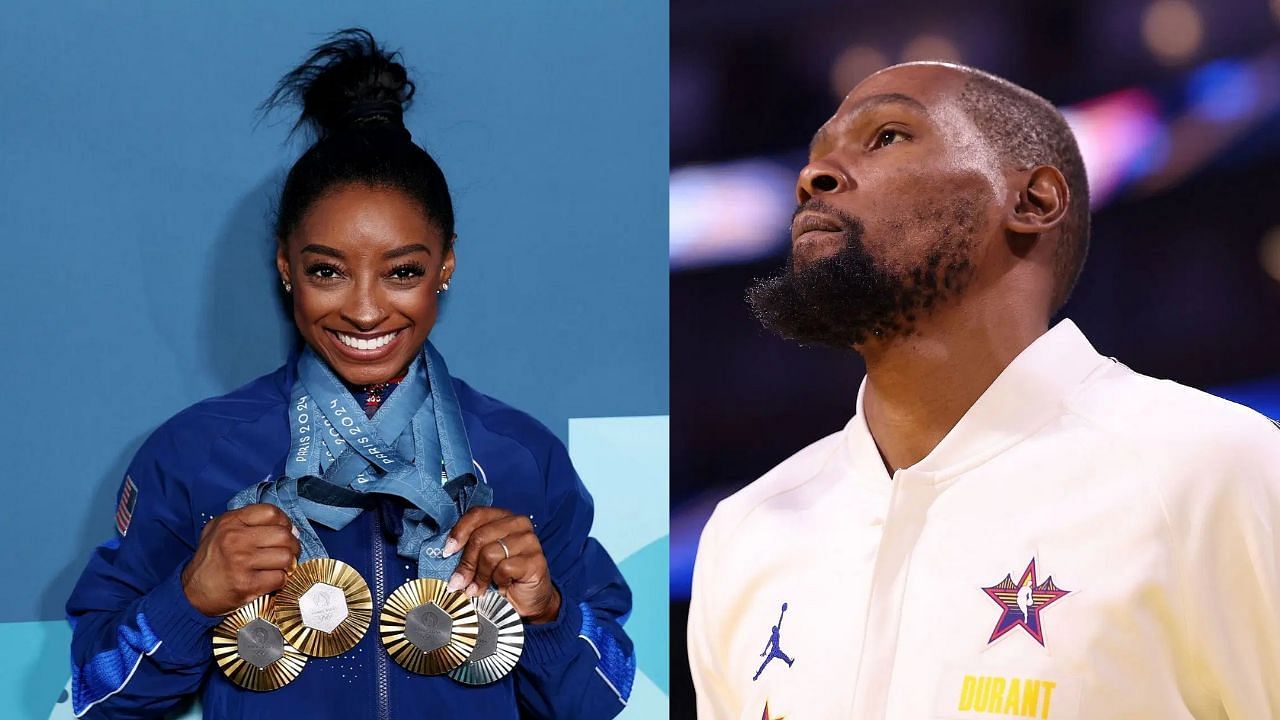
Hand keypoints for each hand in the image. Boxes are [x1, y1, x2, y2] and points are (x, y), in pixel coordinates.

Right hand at [181, 504, 299, 616]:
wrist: (191, 592)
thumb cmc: (212, 560)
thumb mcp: (220, 530)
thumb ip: (249, 522)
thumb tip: (289, 527)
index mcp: (231, 522)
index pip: (271, 512)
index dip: (285, 522)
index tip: (285, 531)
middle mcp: (235, 539)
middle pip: (284, 535)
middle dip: (293, 545)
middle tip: (289, 552)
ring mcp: (241, 562)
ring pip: (286, 557)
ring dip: (288, 564)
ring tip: (280, 567)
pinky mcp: (246, 584)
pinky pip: (280, 578)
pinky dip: (280, 580)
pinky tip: (270, 580)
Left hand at [443, 507, 560, 623]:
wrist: (528, 599)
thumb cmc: (503, 576)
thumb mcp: (482, 558)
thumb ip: (469, 549)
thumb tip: (447, 553)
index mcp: (504, 517)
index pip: (477, 514)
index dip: (459, 532)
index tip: (447, 551)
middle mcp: (519, 524)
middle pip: (480, 536)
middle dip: (466, 563)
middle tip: (458, 582)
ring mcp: (529, 541)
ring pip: (490, 553)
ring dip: (480, 576)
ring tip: (478, 588)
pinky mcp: (535, 560)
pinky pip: (504, 568)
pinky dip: (497, 581)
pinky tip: (501, 586)